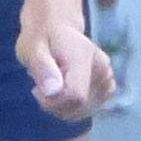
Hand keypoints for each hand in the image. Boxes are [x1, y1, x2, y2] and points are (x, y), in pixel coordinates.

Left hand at [17, 0, 113, 119]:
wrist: (57, 29)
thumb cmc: (41, 38)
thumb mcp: (32, 49)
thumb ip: (42, 68)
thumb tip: (53, 91)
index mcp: (84, 57)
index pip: (76, 96)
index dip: (53, 102)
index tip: (37, 90)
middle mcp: (102, 68)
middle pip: (80, 106)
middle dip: (55, 105)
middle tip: (42, 87)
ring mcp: (107, 78)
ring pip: (83, 111)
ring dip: (62, 107)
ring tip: (53, 86)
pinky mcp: (108, 87)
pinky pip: (88, 109)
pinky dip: (72, 107)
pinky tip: (64, 92)